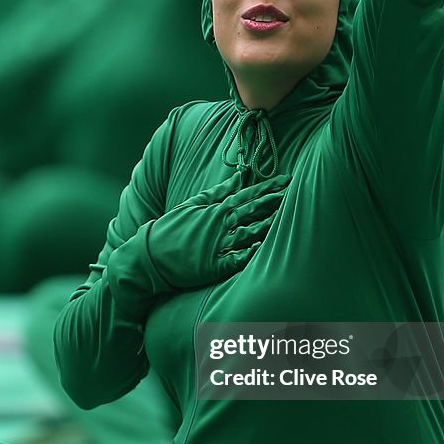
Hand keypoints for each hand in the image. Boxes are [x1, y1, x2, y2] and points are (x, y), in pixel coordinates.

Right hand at [148, 171, 289, 288]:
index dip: (268, 187)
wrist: (149, 256)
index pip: (247, 194)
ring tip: (286, 218)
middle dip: (274, 202)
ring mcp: (217, 245)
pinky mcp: (213, 266)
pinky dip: (248, 253)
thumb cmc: (170, 229)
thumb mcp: (191, 205)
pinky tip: (261, 247)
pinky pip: (236, 259)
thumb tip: (240, 177)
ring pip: (248, 232)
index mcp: (214, 209)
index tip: (287, 180)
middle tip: (294, 193)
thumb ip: (218, 191)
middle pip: (252, 210)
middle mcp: (218, 224)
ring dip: (267, 225)